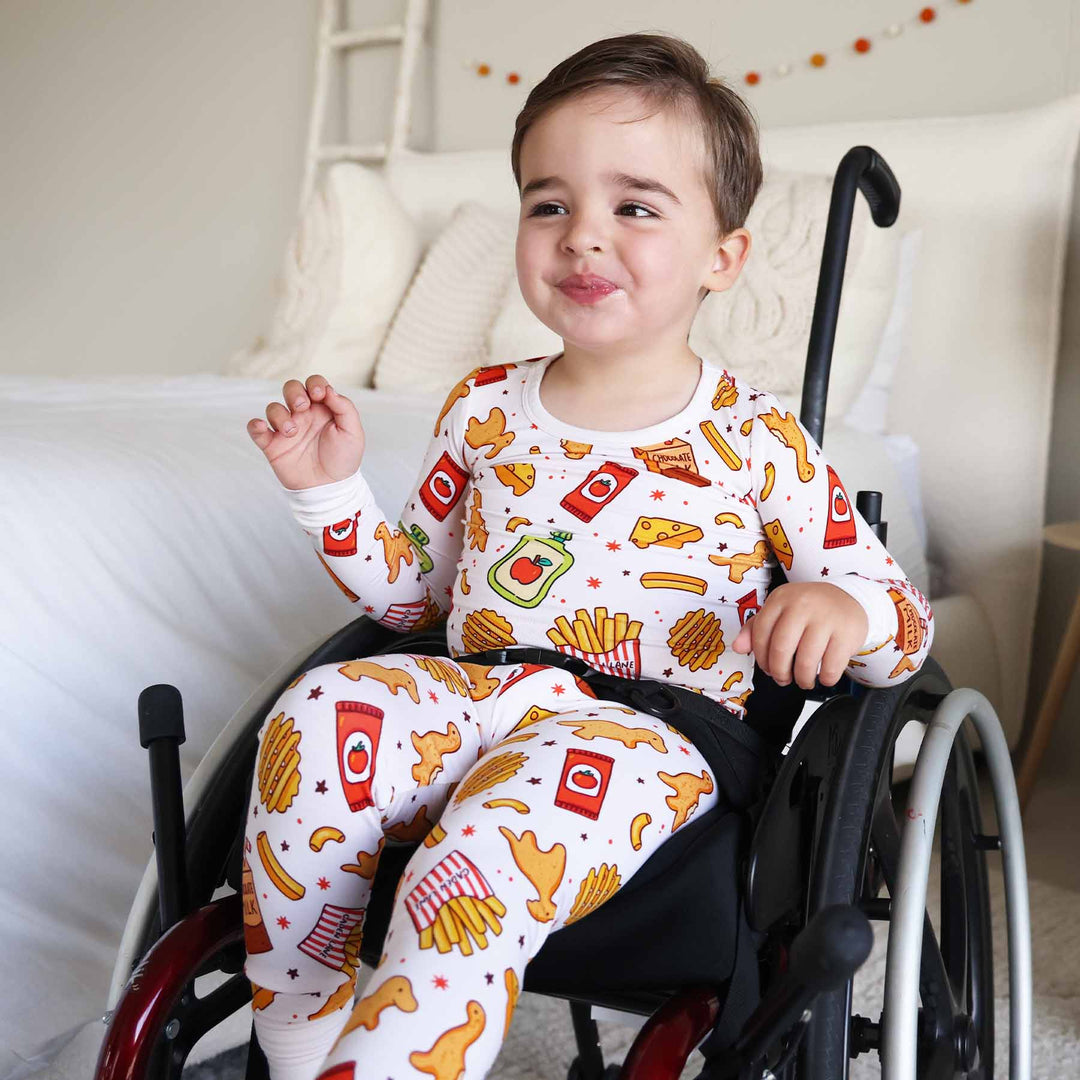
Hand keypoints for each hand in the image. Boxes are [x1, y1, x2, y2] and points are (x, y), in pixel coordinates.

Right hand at [246, 375, 365, 490]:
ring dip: (279, 414)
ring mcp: (286, 429)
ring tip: (292, 432)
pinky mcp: (273, 445)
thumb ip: (344, 408)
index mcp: (323, 409)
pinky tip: (262, 428)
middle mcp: (303, 415)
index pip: (314, 384)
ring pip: (273, 408)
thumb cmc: (343, 460)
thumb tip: (329, 389)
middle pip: (290, 389)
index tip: (319, 395)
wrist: (330, 488)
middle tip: (301, 407)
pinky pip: (256, 429)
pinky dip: (254, 425)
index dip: (314, 383)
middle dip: (294, 392)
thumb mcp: (353, 432)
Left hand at [731, 582, 868, 689]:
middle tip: (783, 678)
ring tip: (803, 680)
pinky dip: (826, 679)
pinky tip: (824, 676)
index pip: (760, 633)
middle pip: (781, 649)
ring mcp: (826, 618)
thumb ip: (755, 628)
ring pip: (806, 661)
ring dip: (802, 679)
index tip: (766, 667)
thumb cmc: (809, 610)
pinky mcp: (846, 633)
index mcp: (781, 598)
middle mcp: (802, 605)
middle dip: (779, 672)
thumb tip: (737, 647)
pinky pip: (831, 666)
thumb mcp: (780, 610)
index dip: (761, 657)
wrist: (849, 599)